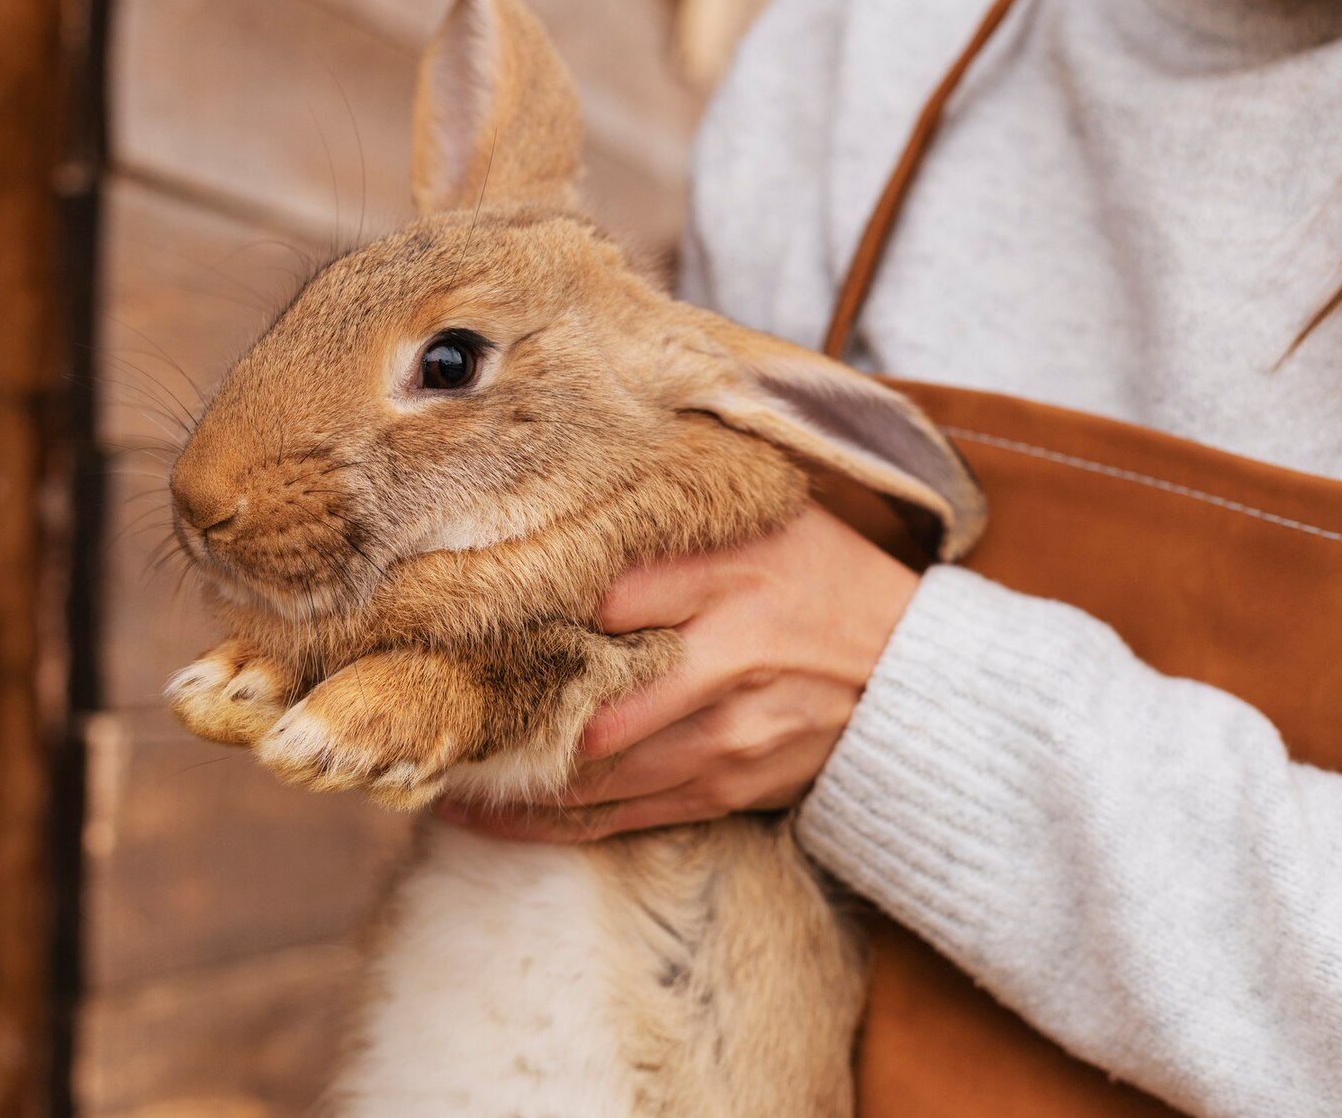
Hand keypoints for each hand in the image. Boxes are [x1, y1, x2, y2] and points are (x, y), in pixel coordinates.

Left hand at [436, 504, 917, 841]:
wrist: (921, 681)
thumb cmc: (830, 582)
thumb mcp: (767, 524)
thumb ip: (675, 522)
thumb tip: (570, 516)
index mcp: (732, 582)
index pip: (607, 596)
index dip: (526, 608)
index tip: (450, 611)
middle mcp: (726, 667)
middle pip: (589, 705)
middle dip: (502, 716)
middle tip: (420, 708)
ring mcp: (727, 741)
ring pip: (596, 774)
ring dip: (510, 782)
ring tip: (434, 771)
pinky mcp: (727, 790)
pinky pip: (623, 817)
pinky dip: (551, 824)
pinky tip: (489, 818)